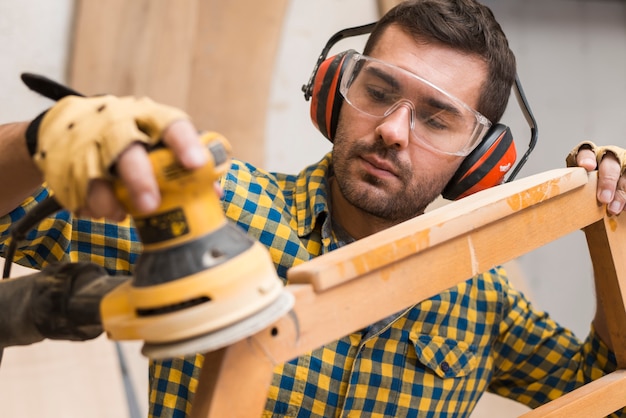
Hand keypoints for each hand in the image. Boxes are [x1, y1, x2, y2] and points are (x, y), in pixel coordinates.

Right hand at [83, 119, 207, 219]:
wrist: (71, 123)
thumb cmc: (131, 136)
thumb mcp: (158, 139)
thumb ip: (184, 165)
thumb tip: (213, 193)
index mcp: (150, 119)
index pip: (172, 127)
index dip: (185, 145)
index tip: (195, 164)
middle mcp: (119, 128)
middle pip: (129, 153)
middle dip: (140, 180)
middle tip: (150, 205)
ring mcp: (89, 145)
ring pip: (97, 176)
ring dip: (110, 201)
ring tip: (120, 214)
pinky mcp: (65, 163)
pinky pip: (77, 191)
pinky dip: (90, 206)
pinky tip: (100, 210)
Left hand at [567, 141, 625, 214]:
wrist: (599, 194)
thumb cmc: (583, 189)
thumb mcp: (576, 186)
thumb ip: (572, 188)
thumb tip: (557, 205)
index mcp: (589, 157)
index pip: (586, 152)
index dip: (587, 158)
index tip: (587, 167)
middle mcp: (607, 158)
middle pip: (610, 164)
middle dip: (607, 181)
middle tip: (603, 198)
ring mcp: (621, 167)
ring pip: (624, 176)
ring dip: (620, 193)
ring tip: (612, 209)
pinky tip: (623, 208)